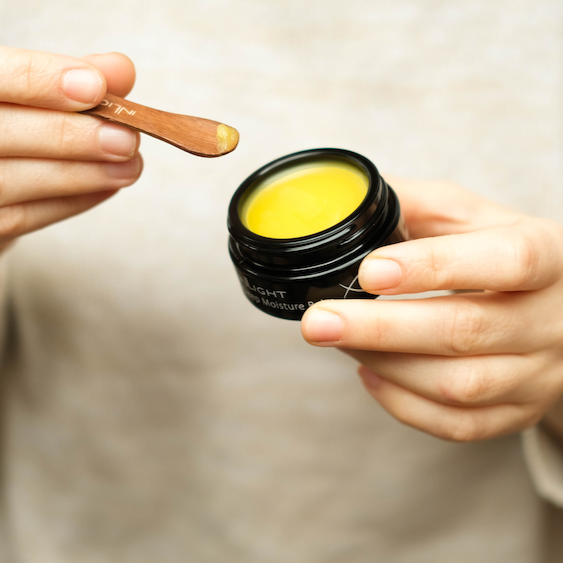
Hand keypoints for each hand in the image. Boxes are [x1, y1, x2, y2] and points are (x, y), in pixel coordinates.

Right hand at [0, 46, 142, 250]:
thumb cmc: (14, 123)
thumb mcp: (32, 94)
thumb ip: (69, 79)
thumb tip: (121, 69)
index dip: (42, 80)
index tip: (95, 87)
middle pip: (2, 132)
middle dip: (70, 135)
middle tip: (127, 139)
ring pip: (15, 180)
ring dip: (83, 174)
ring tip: (130, 165)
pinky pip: (24, 216)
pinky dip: (73, 200)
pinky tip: (109, 186)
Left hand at [301, 176, 562, 441]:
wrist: (548, 305)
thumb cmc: (495, 251)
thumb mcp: (466, 214)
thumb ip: (412, 205)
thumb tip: (341, 206)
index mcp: (546, 255)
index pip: (504, 262)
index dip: (434, 267)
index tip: (369, 270)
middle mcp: (550, 320)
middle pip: (466, 332)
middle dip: (381, 329)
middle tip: (318, 322)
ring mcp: (538, 373)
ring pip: (457, 386)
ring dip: (385, 364)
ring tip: (338, 339)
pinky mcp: (518, 411)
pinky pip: (458, 424)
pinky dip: (402, 402)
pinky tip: (370, 372)